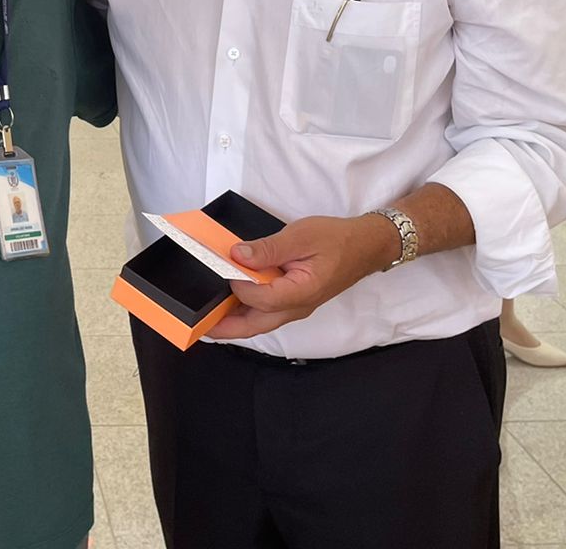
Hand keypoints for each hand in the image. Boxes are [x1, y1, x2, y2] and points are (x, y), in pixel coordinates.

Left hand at [207, 214, 393, 339]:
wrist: (365, 246)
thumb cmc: (336, 239)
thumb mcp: (301, 236)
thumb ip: (268, 248)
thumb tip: (237, 256)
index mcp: (300, 293)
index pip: (259, 299)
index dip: (237, 285)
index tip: (222, 267)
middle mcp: (297, 308)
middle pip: (255, 326)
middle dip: (226, 328)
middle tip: (199, 325)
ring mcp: (296, 307)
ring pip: (260, 322)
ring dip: (234, 321)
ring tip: (209, 316)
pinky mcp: (295, 301)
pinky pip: (267, 313)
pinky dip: (247, 311)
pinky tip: (232, 301)